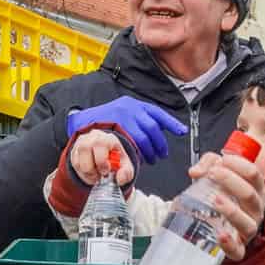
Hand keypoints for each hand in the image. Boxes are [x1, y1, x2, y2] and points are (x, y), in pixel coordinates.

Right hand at [66, 95, 186, 161]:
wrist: (82, 122)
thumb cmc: (105, 121)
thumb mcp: (123, 113)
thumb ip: (138, 120)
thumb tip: (158, 131)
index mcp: (135, 105)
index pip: (157, 113)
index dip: (171, 123)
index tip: (181, 131)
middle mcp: (130, 109)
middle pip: (152, 128)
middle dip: (160, 143)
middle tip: (162, 154)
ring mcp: (122, 118)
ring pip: (143, 137)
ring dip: (150, 151)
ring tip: (151, 159)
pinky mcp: (114, 129)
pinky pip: (131, 143)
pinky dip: (138, 152)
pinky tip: (139, 158)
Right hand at [68, 129, 136, 187]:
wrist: (106, 152)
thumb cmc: (116, 158)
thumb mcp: (125, 164)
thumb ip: (126, 172)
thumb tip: (120, 180)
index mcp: (106, 138)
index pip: (100, 146)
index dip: (102, 163)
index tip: (107, 170)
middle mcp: (91, 138)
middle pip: (86, 153)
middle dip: (94, 170)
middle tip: (101, 174)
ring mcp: (81, 144)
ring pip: (80, 163)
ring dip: (89, 174)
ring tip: (96, 174)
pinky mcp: (74, 152)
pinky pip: (75, 166)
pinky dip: (83, 174)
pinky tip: (91, 173)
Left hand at [188, 148, 264, 259]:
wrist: (225, 224)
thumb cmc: (226, 195)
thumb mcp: (220, 175)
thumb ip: (209, 165)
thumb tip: (195, 171)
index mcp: (256, 189)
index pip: (254, 174)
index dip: (239, 165)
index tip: (223, 160)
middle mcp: (256, 209)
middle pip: (249, 195)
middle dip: (231, 181)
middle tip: (213, 174)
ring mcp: (248, 229)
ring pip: (247, 223)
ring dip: (232, 211)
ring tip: (215, 199)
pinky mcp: (238, 247)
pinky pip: (238, 250)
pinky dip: (229, 244)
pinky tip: (219, 234)